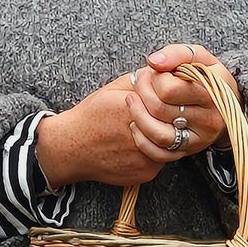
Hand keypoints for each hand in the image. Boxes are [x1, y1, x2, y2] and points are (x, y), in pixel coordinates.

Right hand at [33, 73, 168, 189]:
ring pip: (174, 145)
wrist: (72, 148)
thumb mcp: (113, 89)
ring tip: (156, 129)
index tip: (166, 100)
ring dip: (169, 137)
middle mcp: (143, 134)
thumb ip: (140, 80)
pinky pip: (162, 161)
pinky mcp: (145, 172)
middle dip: (172, 119)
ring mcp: (146, 157)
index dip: (169, 100)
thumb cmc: (92, 116)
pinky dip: (157, 152)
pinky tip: (142, 145)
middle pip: (175, 124)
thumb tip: (164, 73)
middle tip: (166, 115)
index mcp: (135, 109)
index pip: (169, 102)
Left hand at [127, 44, 234, 167]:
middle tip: (140, 81)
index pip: (168, 89)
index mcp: (213, 93)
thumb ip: (176, 54)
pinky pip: (158, 153)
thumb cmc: (206, 76)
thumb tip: (153, 62)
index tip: (153, 71)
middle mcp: (209, 119)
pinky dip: (141, 140)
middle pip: (159, 109)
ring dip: (137, 115)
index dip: (154, 77)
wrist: (225, 103)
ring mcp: (199, 139)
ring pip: (158, 134)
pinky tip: (135, 124)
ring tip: (131, 100)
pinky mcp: (188, 152)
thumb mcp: (198, 57)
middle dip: (142, 91)